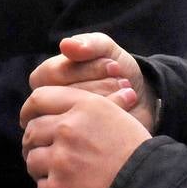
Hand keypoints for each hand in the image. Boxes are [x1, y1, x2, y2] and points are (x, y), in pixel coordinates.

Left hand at [20, 86, 151, 187]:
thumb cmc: (136, 154)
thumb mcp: (117, 116)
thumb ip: (84, 108)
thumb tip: (60, 108)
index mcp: (85, 106)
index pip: (39, 98)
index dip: (30, 110)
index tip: (29, 120)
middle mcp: (69, 129)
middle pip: (32, 130)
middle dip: (35, 142)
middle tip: (46, 152)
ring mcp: (60, 161)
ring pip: (33, 159)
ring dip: (44, 167)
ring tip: (65, 174)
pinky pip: (41, 187)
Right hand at [29, 33, 158, 130]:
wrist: (141, 97)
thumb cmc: (115, 71)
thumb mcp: (105, 50)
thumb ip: (87, 44)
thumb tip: (65, 45)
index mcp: (45, 80)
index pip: (52, 74)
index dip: (85, 69)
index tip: (114, 66)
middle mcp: (47, 104)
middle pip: (62, 96)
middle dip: (98, 85)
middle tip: (122, 81)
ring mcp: (60, 126)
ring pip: (73, 115)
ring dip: (106, 99)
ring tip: (127, 92)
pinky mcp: (77, 144)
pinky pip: (87, 134)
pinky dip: (111, 117)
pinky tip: (127, 107)